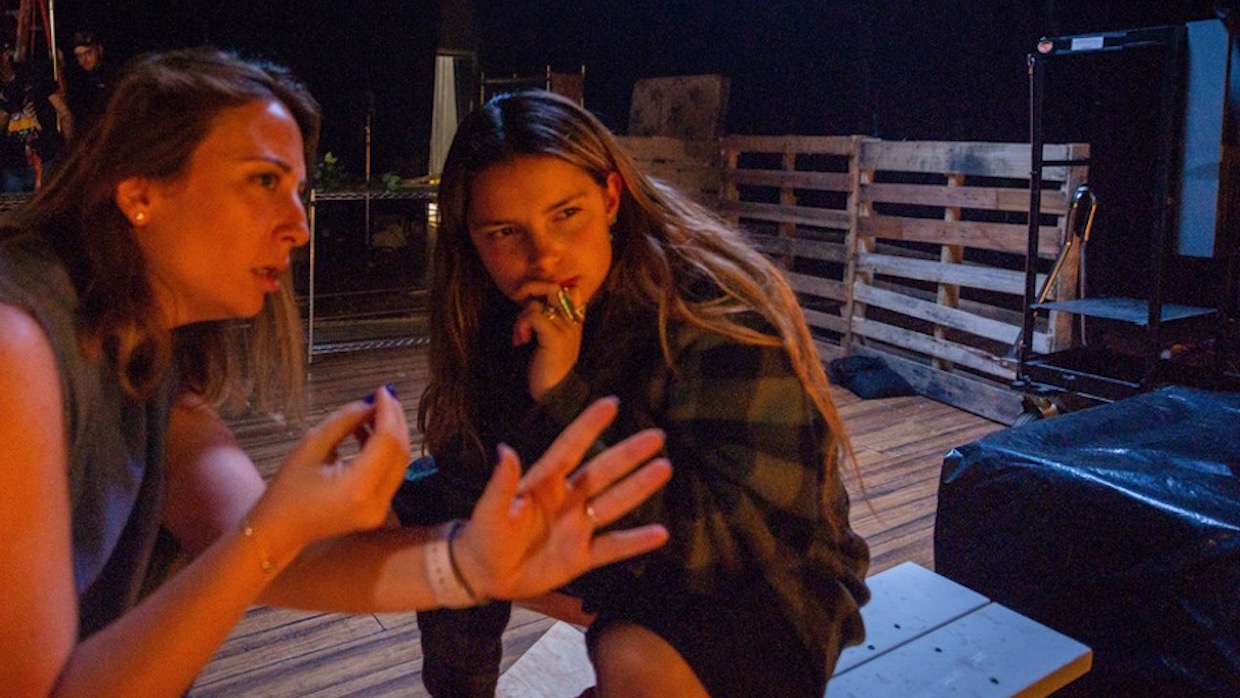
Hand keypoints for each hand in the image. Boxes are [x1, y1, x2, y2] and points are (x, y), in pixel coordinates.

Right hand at [248, 386, 410, 562]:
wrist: (280, 530)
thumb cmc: (288, 489)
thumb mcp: (311, 445)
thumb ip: (344, 421)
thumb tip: (371, 402)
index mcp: (357, 488)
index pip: (386, 443)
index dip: (388, 413)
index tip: (383, 390)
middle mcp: (376, 503)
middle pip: (400, 453)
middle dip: (395, 421)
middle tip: (385, 396)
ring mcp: (380, 510)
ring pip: (399, 463)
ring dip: (391, 435)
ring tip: (374, 410)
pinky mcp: (379, 510)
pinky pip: (390, 473)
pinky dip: (384, 451)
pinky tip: (367, 432)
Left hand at [453, 397, 670, 599]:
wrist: (483, 575)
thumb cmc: (483, 535)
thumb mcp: (489, 510)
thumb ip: (501, 484)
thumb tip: (506, 451)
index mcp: (544, 483)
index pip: (571, 448)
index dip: (589, 426)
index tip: (611, 403)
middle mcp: (566, 500)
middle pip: (603, 472)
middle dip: (629, 454)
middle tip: (657, 435)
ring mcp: (577, 527)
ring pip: (614, 503)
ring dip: (639, 486)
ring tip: (664, 467)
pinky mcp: (581, 557)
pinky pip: (613, 547)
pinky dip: (636, 542)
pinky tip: (661, 534)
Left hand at [511, 283, 585, 399]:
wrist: (555, 394)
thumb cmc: (548, 368)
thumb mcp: (550, 340)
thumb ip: (547, 320)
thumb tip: (529, 301)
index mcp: (575, 320)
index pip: (569, 289)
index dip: (547, 289)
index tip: (533, 304)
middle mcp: (573, 321)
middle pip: (553, 287)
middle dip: (531, 292)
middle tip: (520, 308)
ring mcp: (566, 328)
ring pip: (536, 304)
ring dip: (521, 318)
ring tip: (521, 335)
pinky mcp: (555, 337)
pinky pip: (533, 316)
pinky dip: (521, 326)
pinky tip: (521, 340)